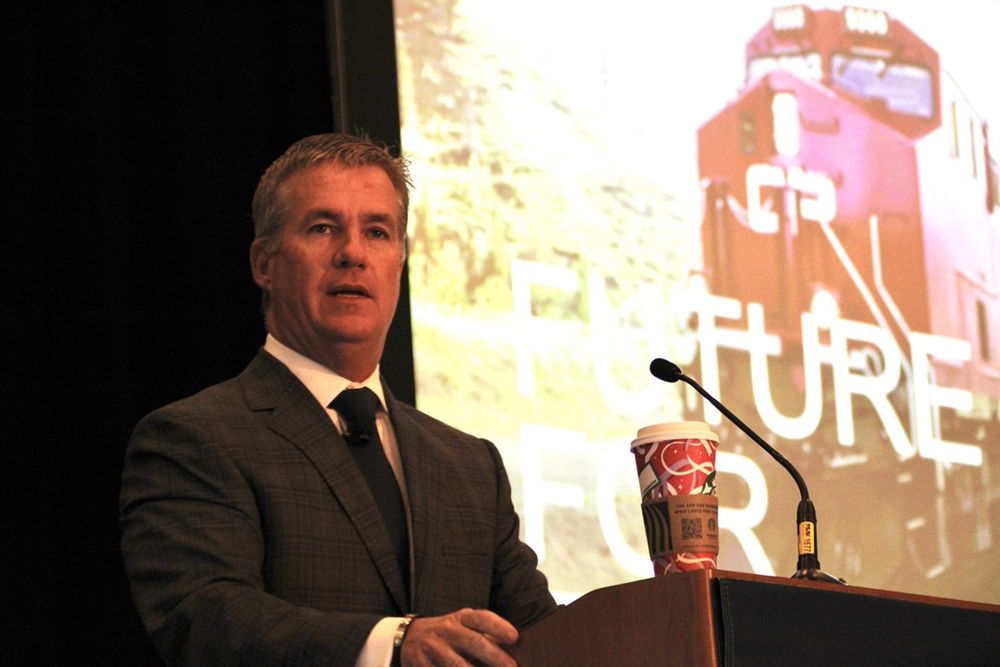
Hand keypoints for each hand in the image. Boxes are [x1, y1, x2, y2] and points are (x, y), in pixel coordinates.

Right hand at [401, 608, 518, 665]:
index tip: (515, 637)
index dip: (499, 627)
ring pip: (457, 664)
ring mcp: (433, 648)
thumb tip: (513, 648)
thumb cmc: (447, 634)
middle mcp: (447, 630)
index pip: (482, 618)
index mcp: (461, 618)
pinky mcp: (422, 665)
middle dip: (495, 656)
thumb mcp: (463, 626)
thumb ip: (484, 634)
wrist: (408, 638)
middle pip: (474, 642)